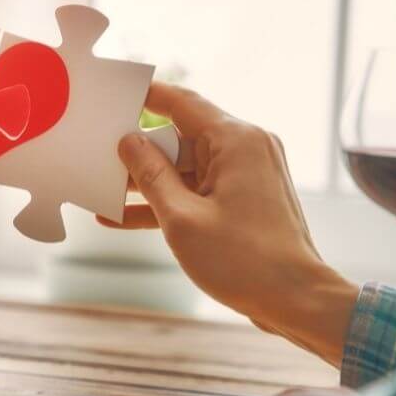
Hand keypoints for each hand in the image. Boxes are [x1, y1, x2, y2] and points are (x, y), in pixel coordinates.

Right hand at [102, 82, 358, 365]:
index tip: (115, 95)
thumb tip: (128, 143)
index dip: (145, 96)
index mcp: (236, 140)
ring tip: (105, 194)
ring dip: (150, 183)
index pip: (181, 102)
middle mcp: (247, 147)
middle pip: (181, 137)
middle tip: (99, 160)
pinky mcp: (246, 197)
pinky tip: (126, 217)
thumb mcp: (181, 218)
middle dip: (140, 153)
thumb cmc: (244, 261)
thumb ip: (151, 175)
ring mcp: (248, 173)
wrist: (296, 300)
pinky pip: (199, 189)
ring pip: (186, 167)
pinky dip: (170, 200)